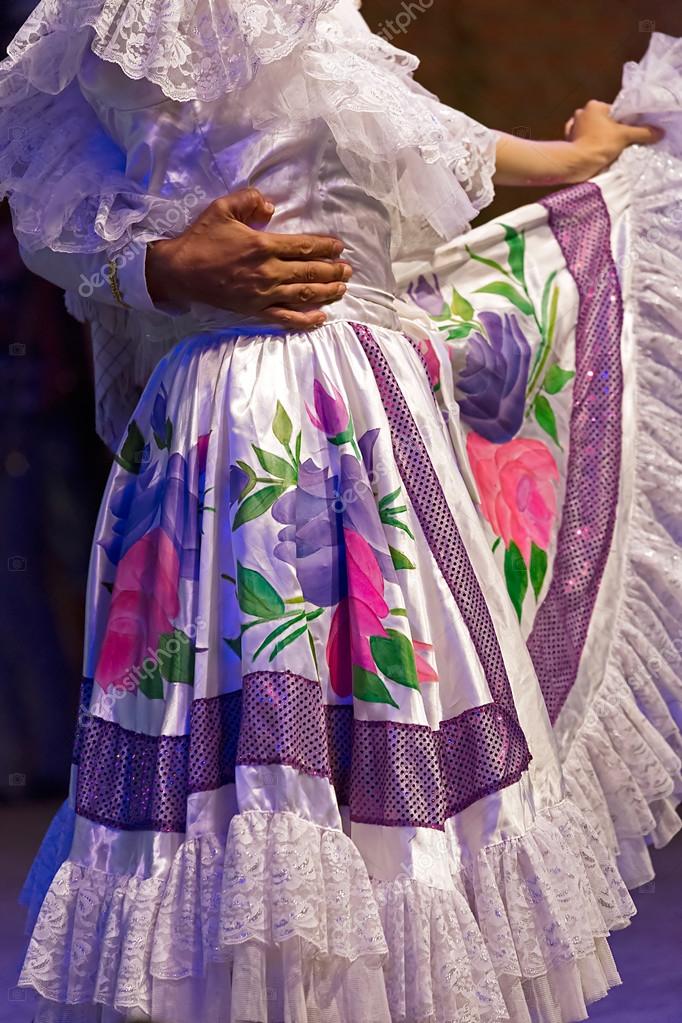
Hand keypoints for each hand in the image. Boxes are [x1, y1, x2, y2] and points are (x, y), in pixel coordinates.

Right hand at [146, 188, 351, 329]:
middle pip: (309, 272)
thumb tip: (271, 206)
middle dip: (332, 271)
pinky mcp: (255, 310)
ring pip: (303, 294)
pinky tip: (320, 318)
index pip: (304, 247)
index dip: (325, 247)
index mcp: (263, 245)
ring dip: (326, 292)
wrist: (179, 272)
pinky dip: (305, 319)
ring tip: (342, 289)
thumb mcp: (222, 208)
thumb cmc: (201, 239)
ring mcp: (263, 294)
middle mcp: (268, 271)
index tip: (339, 248)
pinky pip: (285, 317)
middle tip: (348, 270)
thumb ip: (249, 200)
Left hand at [564, 99, 662, 175]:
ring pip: (591, 131)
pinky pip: (582, 141)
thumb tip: (658, 132)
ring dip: (598, 138)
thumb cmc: (600, 144)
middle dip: (609, 130)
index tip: (627, 132)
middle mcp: (581, 113)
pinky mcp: (567, 142)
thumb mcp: (625, 136)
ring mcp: (572, 127)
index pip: (613, 111)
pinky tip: (596, 152)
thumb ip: (643, 132)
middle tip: (618, 141)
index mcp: (594, 105)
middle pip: (602, 121)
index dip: (622, 122)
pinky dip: (588, 145)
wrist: (577, 163)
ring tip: (607, 149)